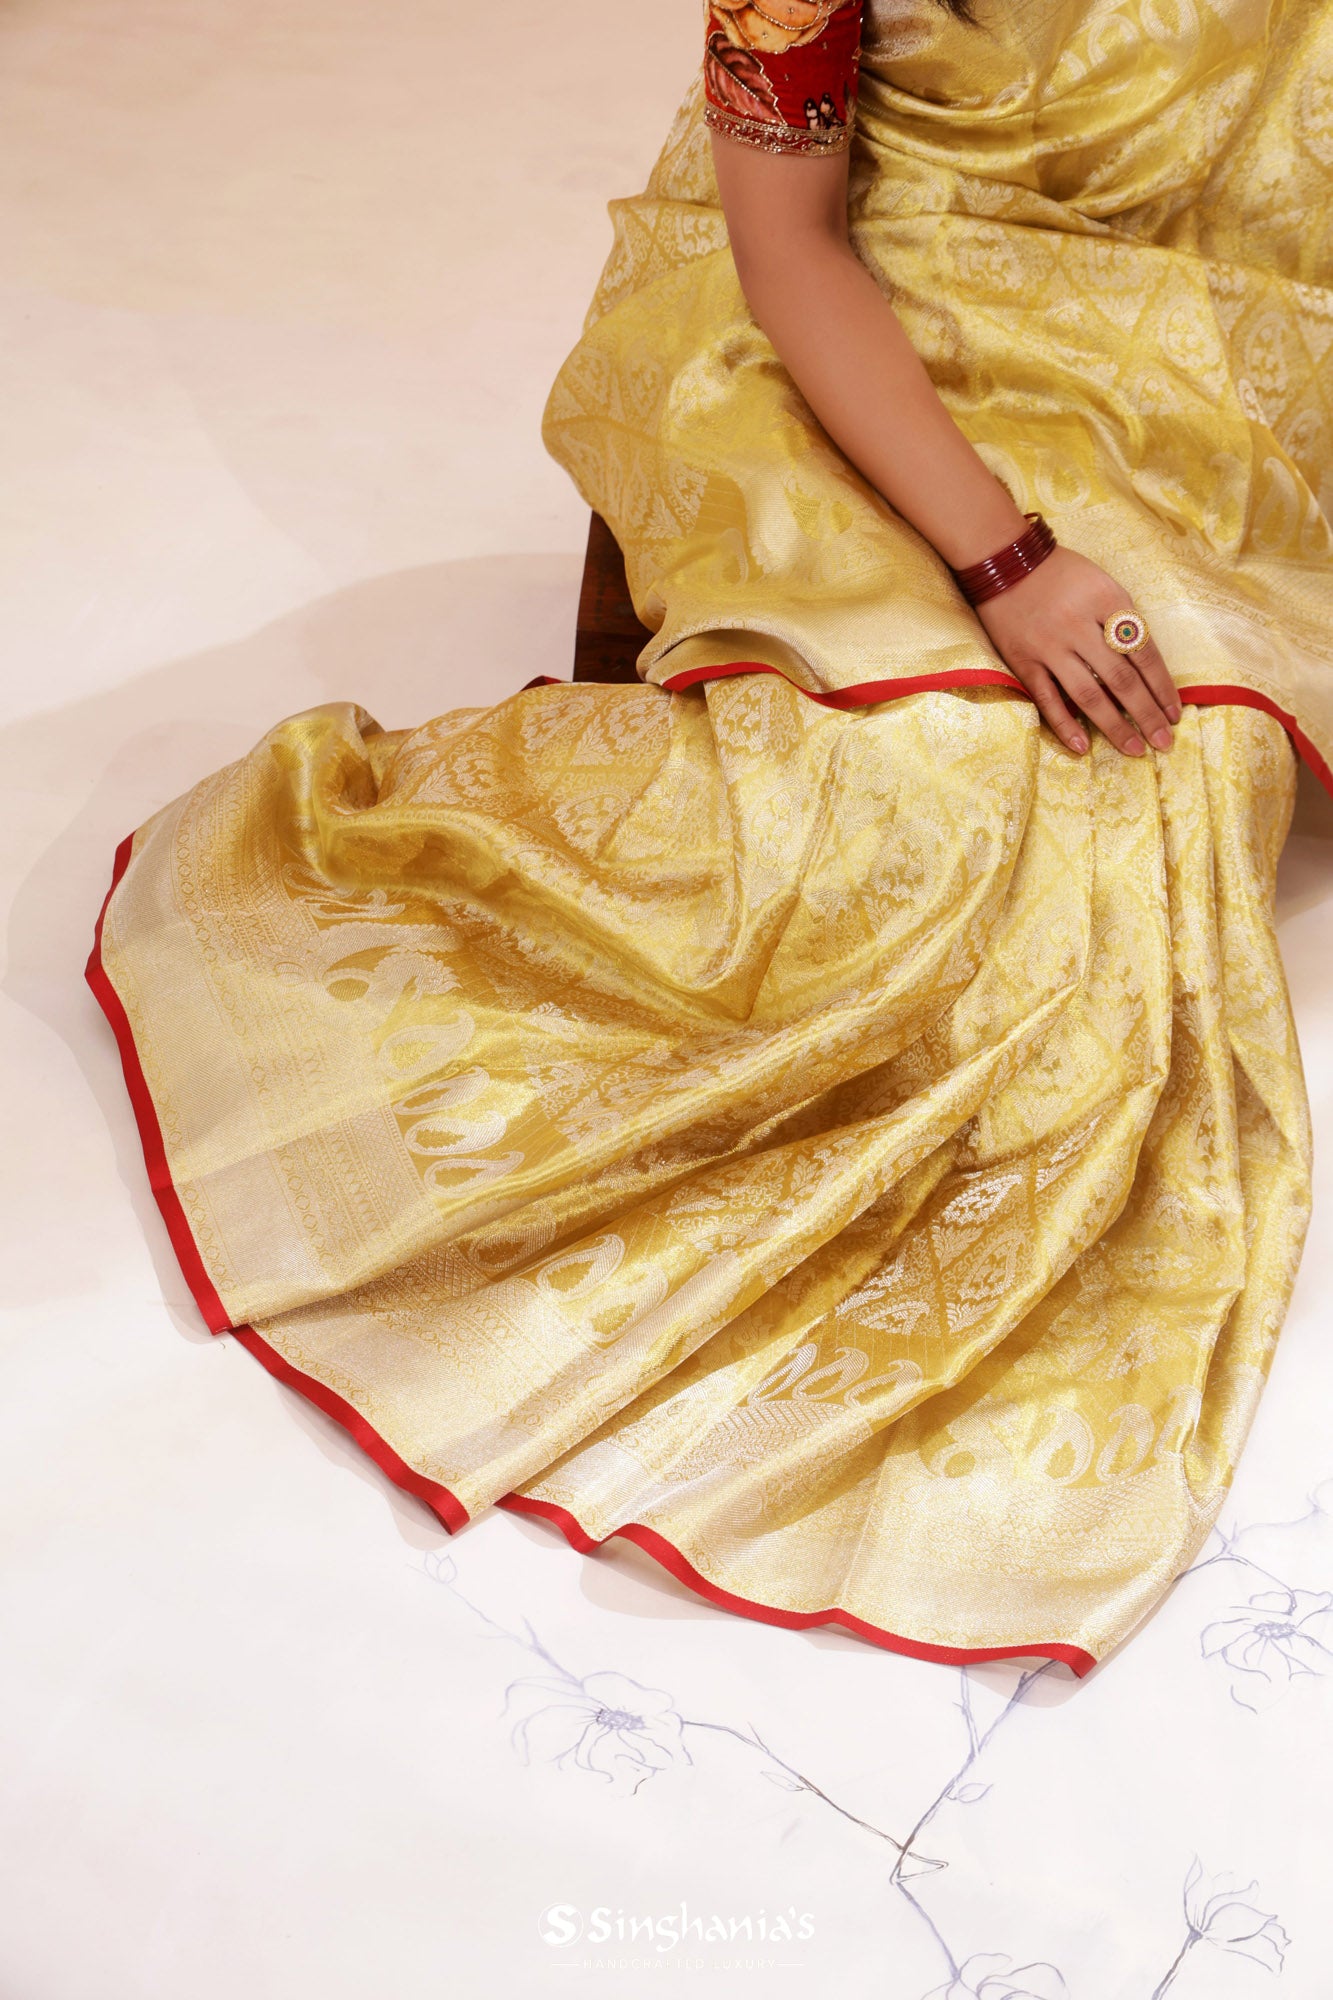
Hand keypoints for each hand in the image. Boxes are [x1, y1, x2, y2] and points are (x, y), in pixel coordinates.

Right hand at [974, 546, 1180, 756]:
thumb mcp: (1103, 584)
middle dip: (1146, 714)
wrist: (1005, 561)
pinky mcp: (1024, 661)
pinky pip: (1047, 699)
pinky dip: (1064, 725)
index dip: (1162, 687)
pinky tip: (1082, 747)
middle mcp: (1079, 626)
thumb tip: (1144, 668)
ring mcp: (1050, 647)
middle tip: (1164, 742)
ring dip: (1114, 726)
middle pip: (1121, 679)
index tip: (1175, 713)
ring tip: (1134, 749)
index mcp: (1107, 601)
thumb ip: (1123, 620)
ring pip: (1088, 695)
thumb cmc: (1062, 574)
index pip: (1143, 652)